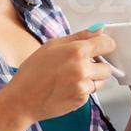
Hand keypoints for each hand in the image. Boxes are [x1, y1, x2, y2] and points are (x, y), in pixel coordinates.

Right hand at [0, 27, 117, 124]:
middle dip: (98, 66)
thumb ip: (79, 36)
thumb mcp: (52, 45)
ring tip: (72, 78)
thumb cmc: (33, 71)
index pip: (107, 44)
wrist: (22, 99)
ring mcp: (83, 86)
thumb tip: (99, 30)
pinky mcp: (81, 100)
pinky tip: (67, 88)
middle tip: (81, 66)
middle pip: (107, 67)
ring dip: (92, 79)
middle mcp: (83, 69)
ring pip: (101, 81)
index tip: (101, 48)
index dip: (105, 45)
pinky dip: (83, 90)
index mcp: (76, 51)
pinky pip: (91, 92)